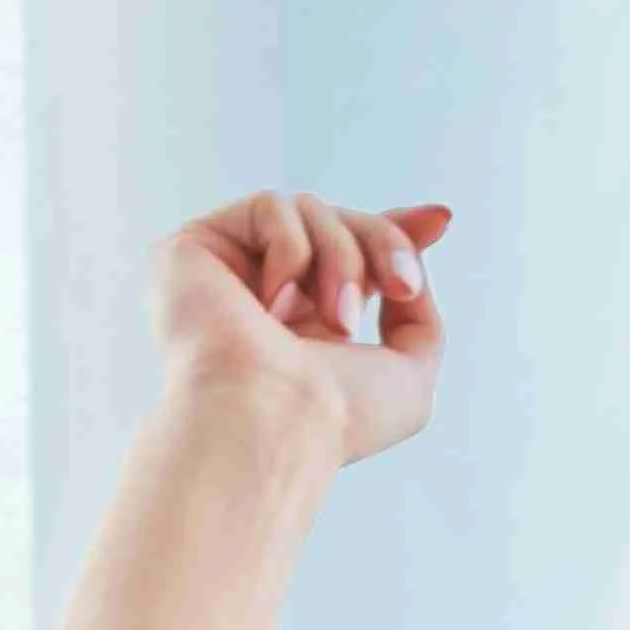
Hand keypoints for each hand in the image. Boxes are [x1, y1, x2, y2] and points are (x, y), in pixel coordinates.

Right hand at [156, 189, 447, 461]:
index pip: (346, 254)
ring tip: (337, 321)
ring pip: (311, 210)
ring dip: (343, 260)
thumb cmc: (336, 418)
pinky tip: (272, 304)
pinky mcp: (190, 250)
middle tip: (402, 287)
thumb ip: (419, 321)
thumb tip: (411, 267)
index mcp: (306, 328)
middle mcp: (263, 298)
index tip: (439, 221)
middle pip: (341, 223)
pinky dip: (291, 249)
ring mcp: (225, 273)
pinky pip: (269, 207)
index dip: (393, 232)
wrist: (275, 421)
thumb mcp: (410, 378)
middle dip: (385, 246)